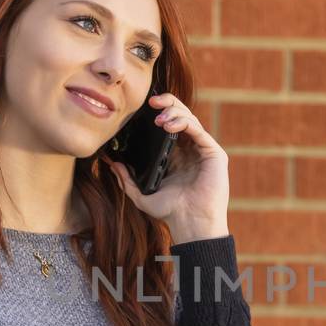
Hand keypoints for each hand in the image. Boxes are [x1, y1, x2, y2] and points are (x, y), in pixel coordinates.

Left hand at [103, 94, 228, 241]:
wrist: (191, 224)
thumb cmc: (171, 212)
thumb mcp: (142, 195)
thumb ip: (127, 180)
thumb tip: (111, 163)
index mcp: (176, 156)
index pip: (168, 125)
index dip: (158, 112)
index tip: (142, 108)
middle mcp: (191, 150)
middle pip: (181, 116)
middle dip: (167, 103)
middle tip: (151, 101)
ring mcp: (203, 150)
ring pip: (190, 119)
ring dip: (174, 112)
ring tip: (159, 118)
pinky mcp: (214, 153)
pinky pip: (198, 130)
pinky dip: (184, 123)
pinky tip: (169, 124)